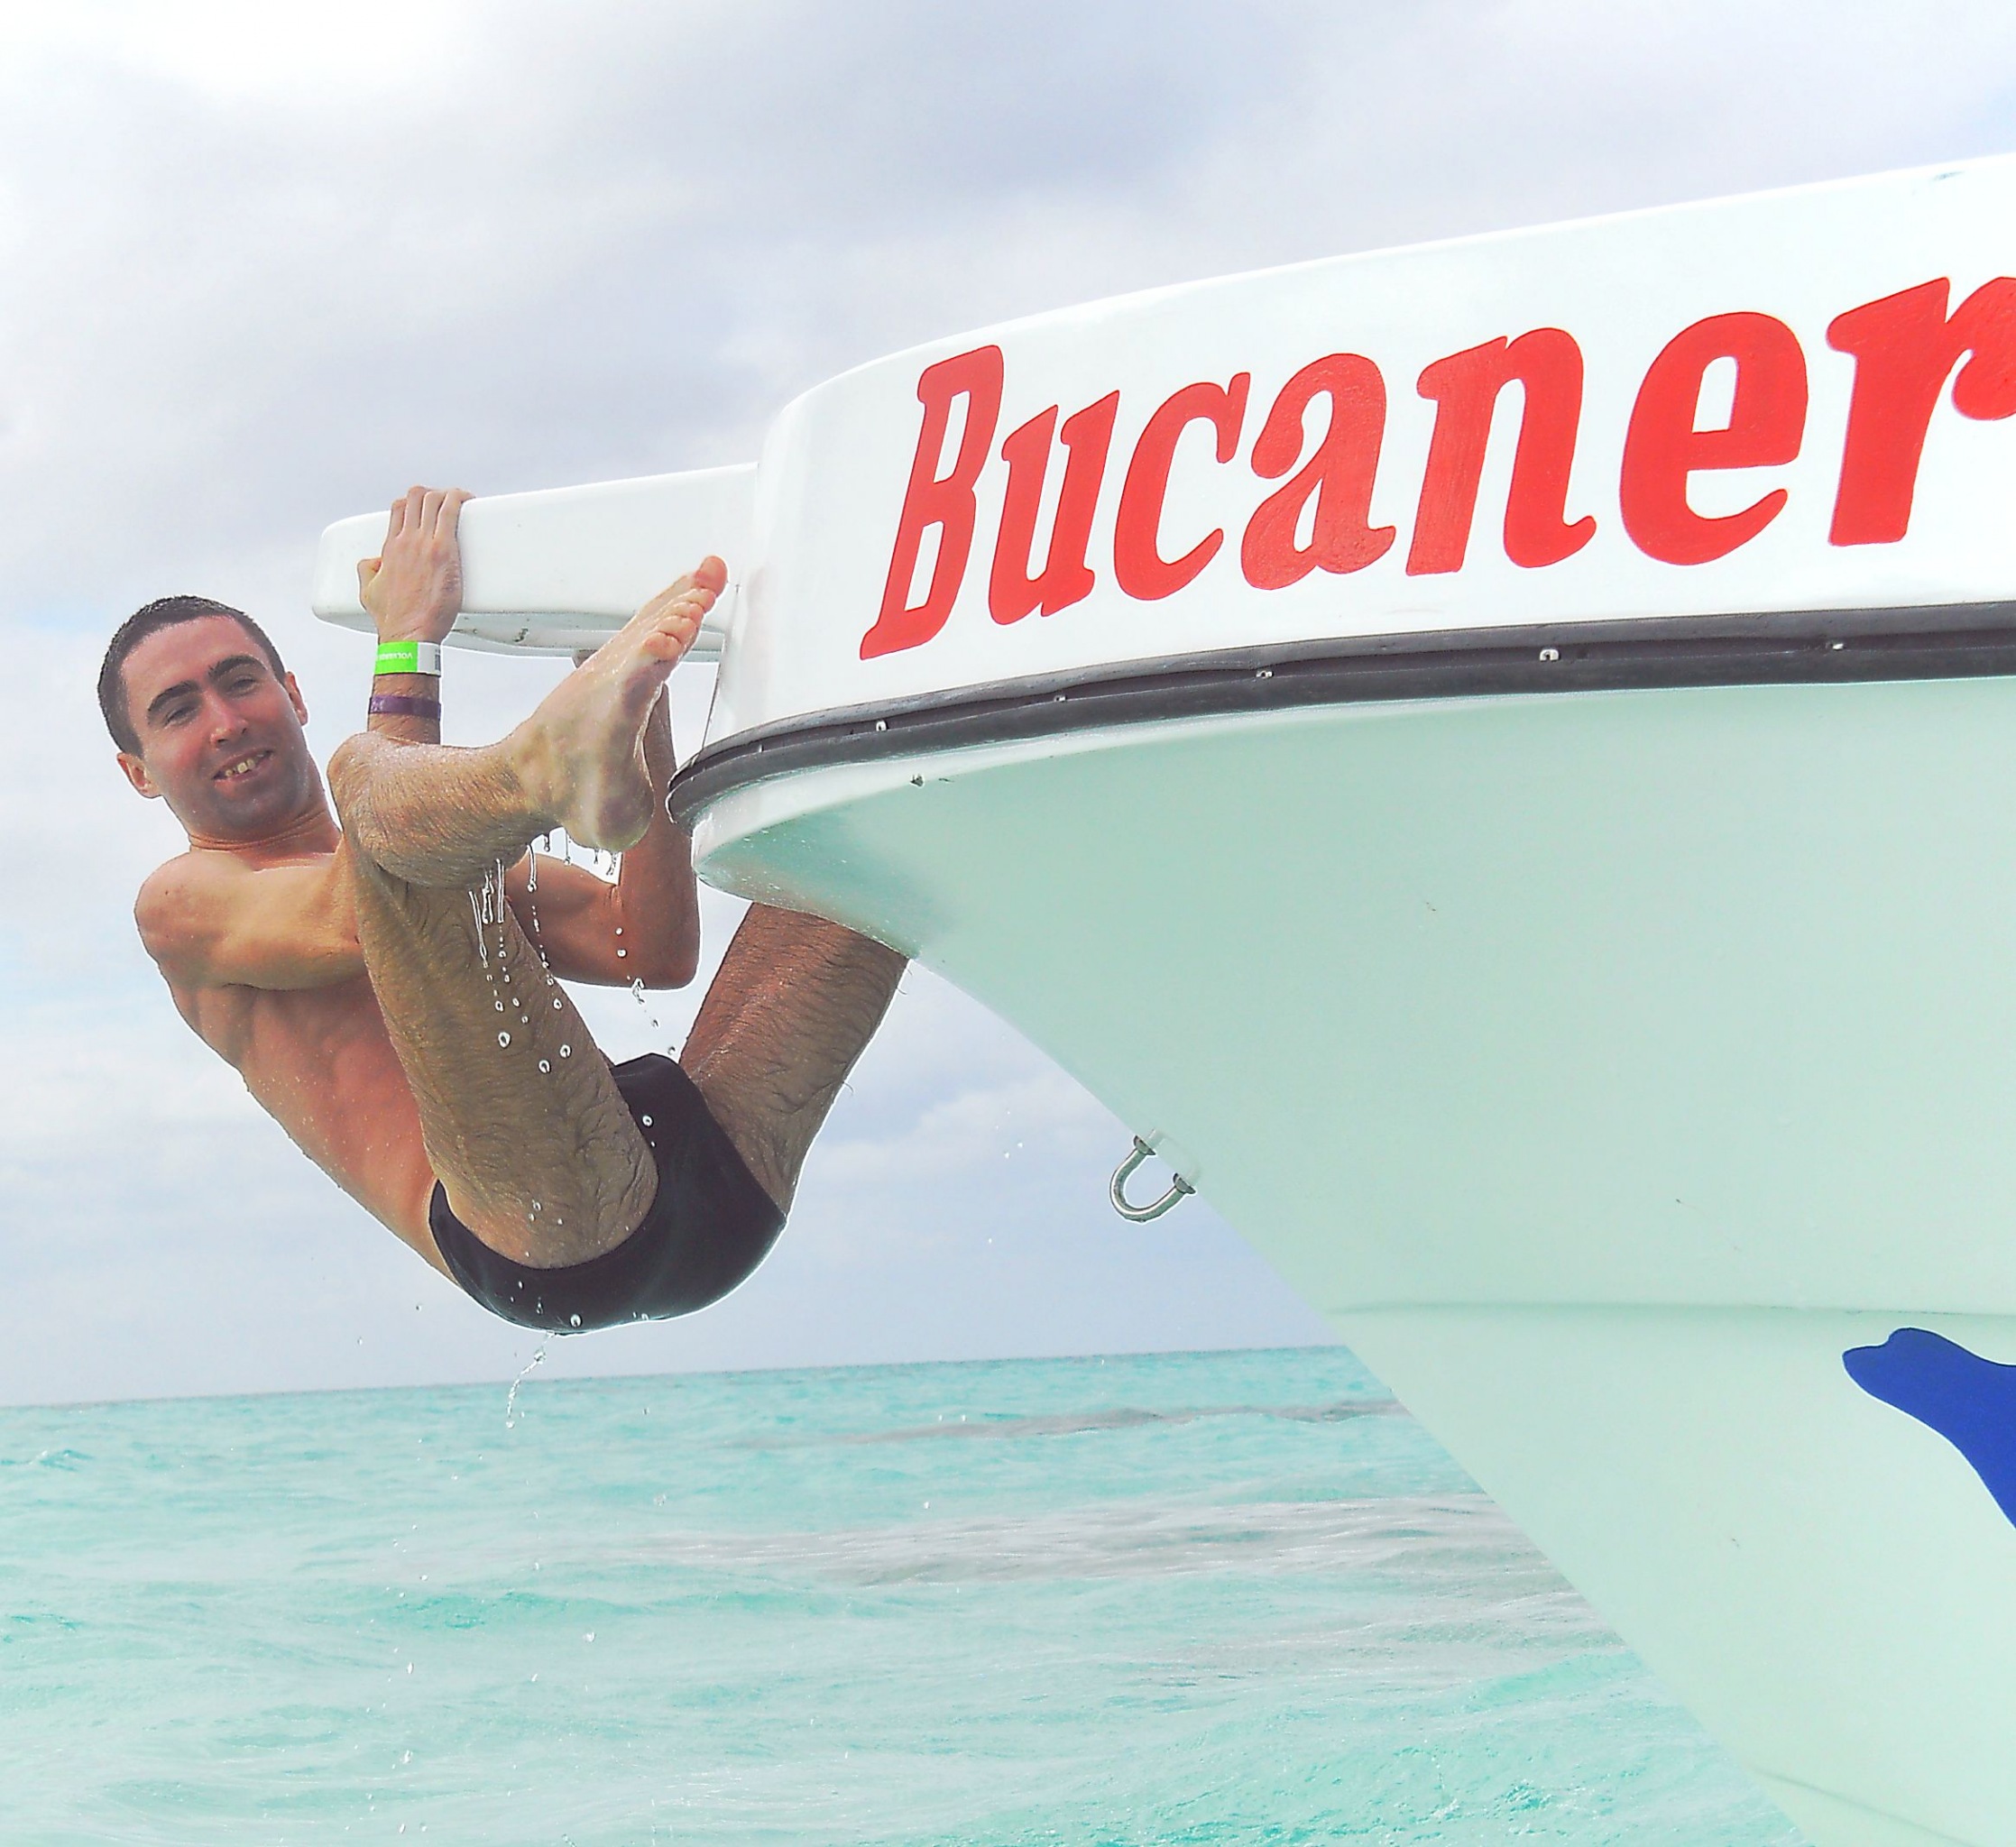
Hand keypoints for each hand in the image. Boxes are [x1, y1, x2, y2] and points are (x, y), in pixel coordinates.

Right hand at [356, 486, 471, 643]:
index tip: (426, 507)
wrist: (409, 634)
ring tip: (460, 501)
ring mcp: (424, 544)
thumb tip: (372, 562)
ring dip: (447, 494)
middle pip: (416, 497)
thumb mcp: (368, 592)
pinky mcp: (443, 550)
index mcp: (389, 548)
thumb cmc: (396, 619)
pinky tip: (467, 500)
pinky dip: (459, 500)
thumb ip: (367, 571)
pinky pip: (450, 512)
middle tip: (446, 503)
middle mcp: (405, 541)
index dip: (413, 502)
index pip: (399, 509)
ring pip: (432, 499)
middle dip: (432, 494)